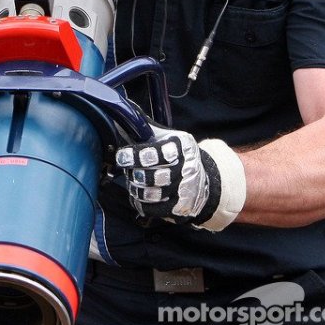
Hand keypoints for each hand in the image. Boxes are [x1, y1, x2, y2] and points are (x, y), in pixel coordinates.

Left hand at [116, 125, 245, 230]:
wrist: (202, 179)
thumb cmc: (178, 155)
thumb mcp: (168, 138)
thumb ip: (147, 130)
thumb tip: (122, 115)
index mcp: (181, 146)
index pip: (154, 154)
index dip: (134, 156)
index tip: (123, 157)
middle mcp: (186, 168)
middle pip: (151, 176)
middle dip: (134, 174)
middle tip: (129, 170)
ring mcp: (183, 190)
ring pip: (149, 194)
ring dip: (135, 188)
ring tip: (134, 182)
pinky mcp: (179, 208)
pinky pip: (151, 209)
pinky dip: (140, 203)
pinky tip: (139, 195)